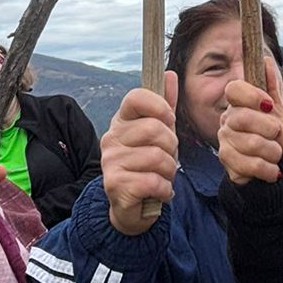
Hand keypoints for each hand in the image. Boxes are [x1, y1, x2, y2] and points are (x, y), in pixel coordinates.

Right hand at [101, 78, 179, 234]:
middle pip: (154, 129)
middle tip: (167, 159)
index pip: (136, 97)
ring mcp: (110, 161)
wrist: (131, 208)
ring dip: (169, 171)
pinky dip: (165, 189)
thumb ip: (164, 106)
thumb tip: (170, 74)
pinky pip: (153, 181)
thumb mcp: (159, 135)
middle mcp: (111, 138)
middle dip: (172, 148)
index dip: (158, 106)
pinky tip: (159, 191)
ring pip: (158, 157)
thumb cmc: (147, 166)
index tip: (168, 120)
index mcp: (122, 121)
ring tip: (161, 177)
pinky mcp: (115, 185)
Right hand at [220, 57, 282, 184]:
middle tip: (277, 133)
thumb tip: (266, 60)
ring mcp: (225, 140)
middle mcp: (228, 120)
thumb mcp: (280, 111)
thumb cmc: (279, 137)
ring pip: (249, 143)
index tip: (269, 105)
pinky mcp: (227, 162)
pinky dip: (267, 168)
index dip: (252, 95)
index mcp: (239, 104)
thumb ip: (273, 87)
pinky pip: (248, 164)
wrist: (279, 167)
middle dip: (268, 127)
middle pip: (243, 117)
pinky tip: (273, 170)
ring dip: (272, 150)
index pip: (234, 90)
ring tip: (276, 153)